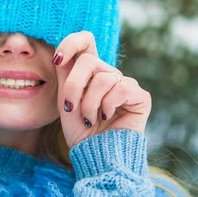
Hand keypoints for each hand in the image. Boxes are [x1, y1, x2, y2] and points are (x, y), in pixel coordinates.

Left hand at [53, 31, 151, 148]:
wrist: (95, 155)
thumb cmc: (80, 130)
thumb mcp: (66, 99)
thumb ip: (65, 75)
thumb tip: (61, 54)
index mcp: (90, 72)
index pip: (86, 41)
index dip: (71, 43)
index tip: (57, 60)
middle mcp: (108, 74)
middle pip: (88, 60)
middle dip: (74, 86)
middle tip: (71, 108)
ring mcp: (125, 84)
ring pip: (103, 78)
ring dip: (89, 104)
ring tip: (89, 120)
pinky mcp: (140, 96)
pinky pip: (120, 89)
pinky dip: (107, 106)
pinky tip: (107, 118)